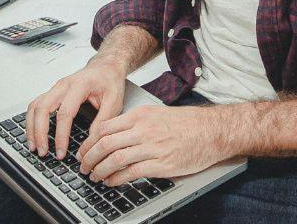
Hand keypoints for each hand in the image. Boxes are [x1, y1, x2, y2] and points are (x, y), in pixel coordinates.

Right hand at [26, 58, 129, 159]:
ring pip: (35, 106)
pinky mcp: (52, 92)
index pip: (64, 113)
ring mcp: (56, 88)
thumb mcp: (114, 101)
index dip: (60, 135)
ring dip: (31, 127)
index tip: (61, 151)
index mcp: (80, 85)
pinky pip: (36, 105)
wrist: (106, 67)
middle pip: (43, 108)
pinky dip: (31, 120)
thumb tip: (90, 143)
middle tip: (42, 151)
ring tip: (34, 146)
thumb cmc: (109, 81)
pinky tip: (33, 133)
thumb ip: (103, 121)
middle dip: (39, 132)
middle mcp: (63, 85)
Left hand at [79, 104, 230, 186]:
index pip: (105, 127)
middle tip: (83, 166)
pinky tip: (111, 182)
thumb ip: (136, 123)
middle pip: (105, 143)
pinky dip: (116, 179)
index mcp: (141, 115)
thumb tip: (114, 134)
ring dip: (100, 170)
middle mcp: (144, 129)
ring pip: (115, 159)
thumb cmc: (188, 123)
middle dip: (89, 157)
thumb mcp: (158, 114)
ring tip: (94, 176)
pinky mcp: (161, 164)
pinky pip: (131, 172)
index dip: (89, 142)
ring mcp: (152, 147)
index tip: (83, 150)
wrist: (213, 131)